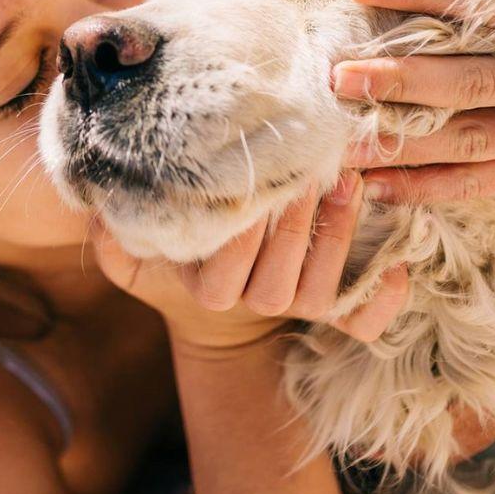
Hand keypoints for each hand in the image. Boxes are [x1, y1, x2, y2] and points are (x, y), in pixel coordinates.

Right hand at [89, 172, 407, 350]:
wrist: (222, 303)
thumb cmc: (181, 254)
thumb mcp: (136, 251)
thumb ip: (113, 234)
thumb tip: (94, 202)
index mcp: (208, 289)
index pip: (223, 271)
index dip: (242, 234)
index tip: (254, 187)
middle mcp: (253, 302)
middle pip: (276, 282)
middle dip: (295, 226)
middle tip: (311, 170)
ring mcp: (295, 307)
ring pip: (318, 292)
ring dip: (337, 240)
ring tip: (350, 184)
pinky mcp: (333, 310)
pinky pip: (362, 323)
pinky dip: (382, 302)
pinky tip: (400, 266)